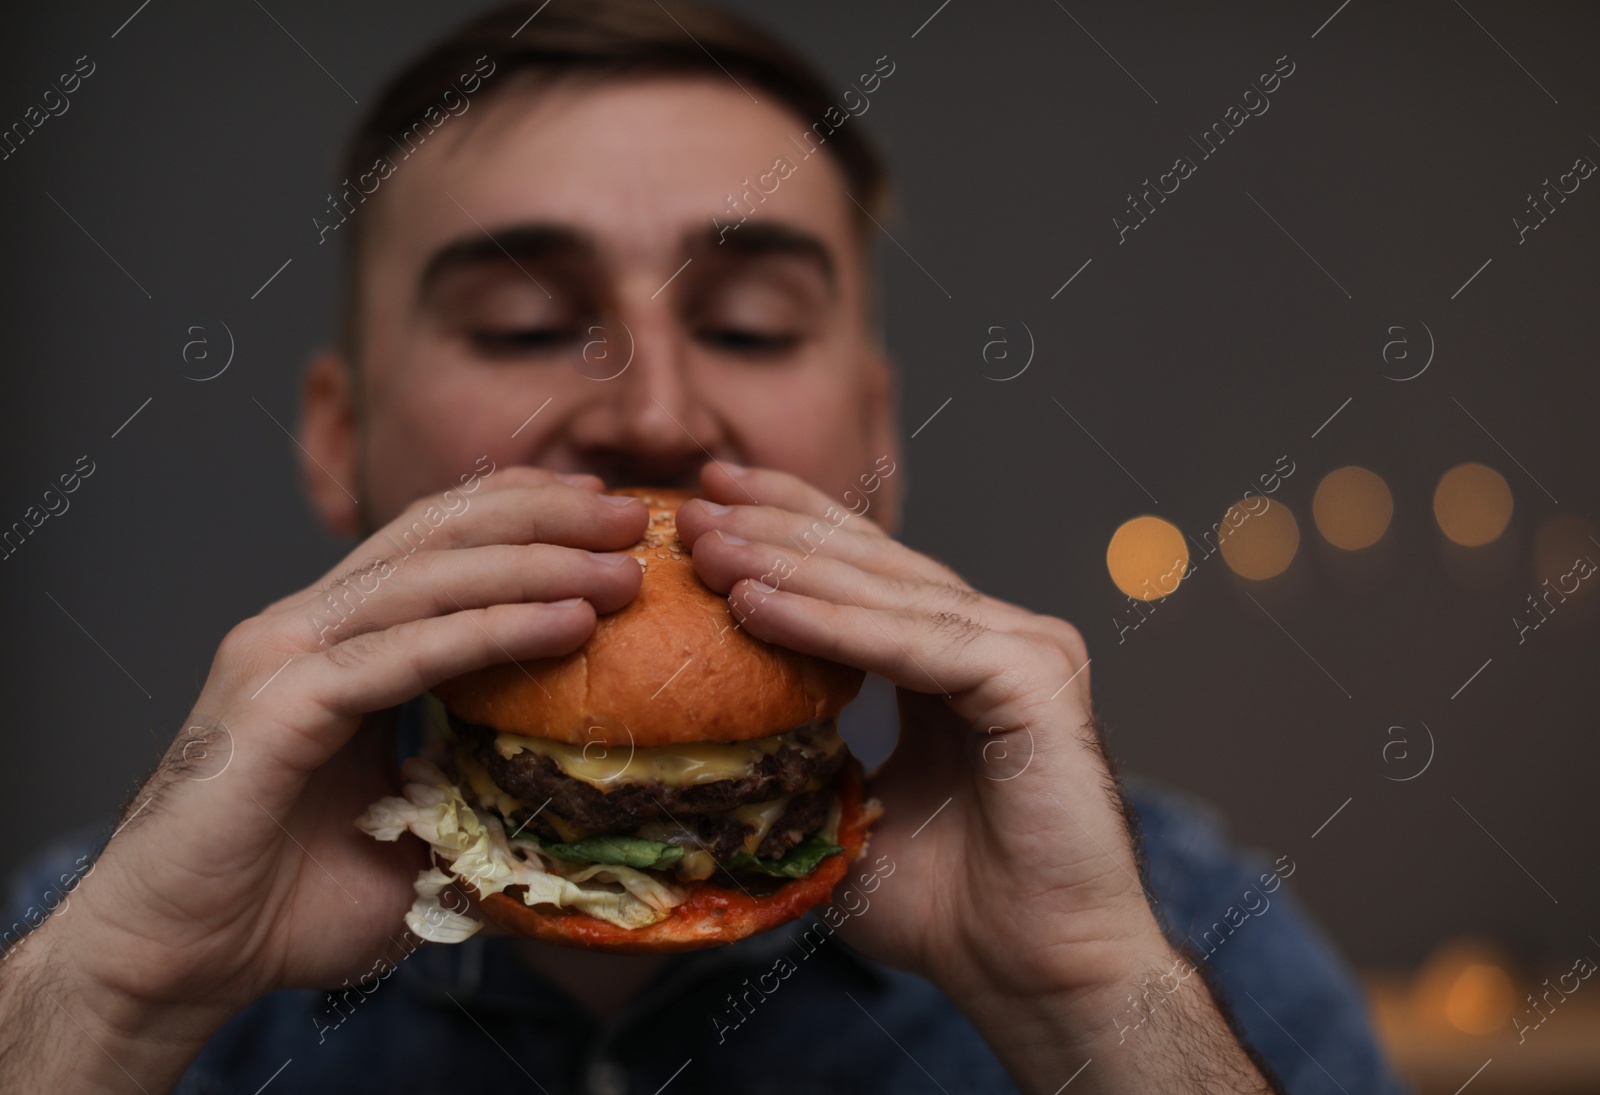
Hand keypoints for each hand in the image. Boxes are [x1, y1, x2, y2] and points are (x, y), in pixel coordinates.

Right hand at [2, 468, 647, 1090]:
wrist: (175, 963)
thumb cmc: (284, 904)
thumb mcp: (408, 826)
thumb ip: (469, 787)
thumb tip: (565, 795)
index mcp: (331, 641)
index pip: (432, 541)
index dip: (519, 510)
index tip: (603, 511)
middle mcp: (303, 629)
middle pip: (437, 536)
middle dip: (544, 516)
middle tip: (634, 514)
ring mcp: (285, 658)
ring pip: (427, 579)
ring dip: (536, 565)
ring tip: (622, 567)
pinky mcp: (280, 707)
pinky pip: (407, 655)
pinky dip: (493, 632)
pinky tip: (567, 621)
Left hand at [678, 462, 1271, 1093]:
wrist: (1035, 976)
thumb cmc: (951, 913)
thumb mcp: (851, 817)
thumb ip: (806, 763)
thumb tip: (715, 746)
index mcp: (959, 662)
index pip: (867, 574)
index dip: (790, 531)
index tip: (709, 504)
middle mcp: (998, 640)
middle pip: (874, 563)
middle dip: (778, 527)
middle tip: (695, 498)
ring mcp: (1025, 651)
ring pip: (886, 594)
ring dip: (787, 565)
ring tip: (706, 543)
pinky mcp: (1034, 679)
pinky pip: (911, 642)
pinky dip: (827, 624)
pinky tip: (753, 602)